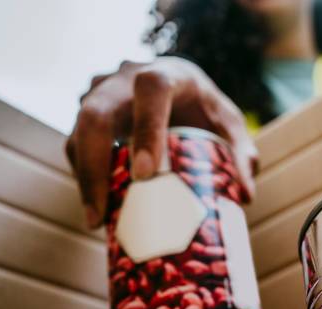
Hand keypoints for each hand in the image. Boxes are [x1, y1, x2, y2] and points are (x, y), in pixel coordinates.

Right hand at [65, 57, 257, 228]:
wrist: (177, 84)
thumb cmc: (204, 107)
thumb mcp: (228, 124)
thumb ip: (240, 153)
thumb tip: (245, 196)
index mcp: (166, 75)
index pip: (151, 91)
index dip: (146, 130)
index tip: (146, 174)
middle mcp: (125, 79)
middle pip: (96, 114)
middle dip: (95, 165)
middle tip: (102, 214)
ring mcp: (101, 93)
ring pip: (79, 130)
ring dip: (84, 176)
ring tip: (97, 219)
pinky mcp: (88, 112)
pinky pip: (76, 142)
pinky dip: (84, 173)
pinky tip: (97, 204)